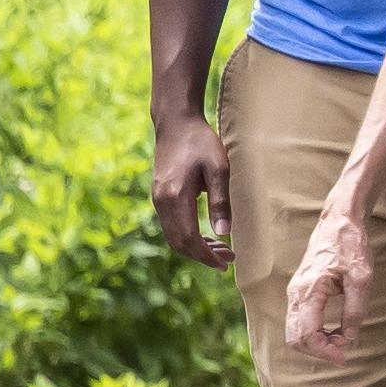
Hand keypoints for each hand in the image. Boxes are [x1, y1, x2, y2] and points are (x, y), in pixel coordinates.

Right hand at [148, 110, 231, 265]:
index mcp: (175, 196)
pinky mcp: (159, 195)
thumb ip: (220, 201)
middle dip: (203, 255)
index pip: (189, 238)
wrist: (176, 122)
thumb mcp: (218, 168)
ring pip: (174, 236)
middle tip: (227, 259)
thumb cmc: (201, 142)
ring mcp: (158, 199)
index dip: (207, 255)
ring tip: (221, 249)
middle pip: (179, 242)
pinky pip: (171, 225)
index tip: (226, 263)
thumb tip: (224, 233)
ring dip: (196, 247)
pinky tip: (206, 234)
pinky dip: (188, 236)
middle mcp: (162, 202)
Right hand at [281, 195, 376, 357]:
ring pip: (295, 331)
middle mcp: (295, 293)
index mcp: (308, 290)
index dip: (325, 352)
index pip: (307, 335)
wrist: (339, 220)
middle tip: (344, 352)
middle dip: (319, 351)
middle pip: (295, 338)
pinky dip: (314, 333)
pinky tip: (335, 331)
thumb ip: (355, 311)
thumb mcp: (362, 279)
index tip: (345, 358)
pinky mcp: (300, 291)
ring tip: (342, 340)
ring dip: (316, 343)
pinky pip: (300, 321)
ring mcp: (295, 292)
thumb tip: (349, 339)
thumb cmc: (351, 245)